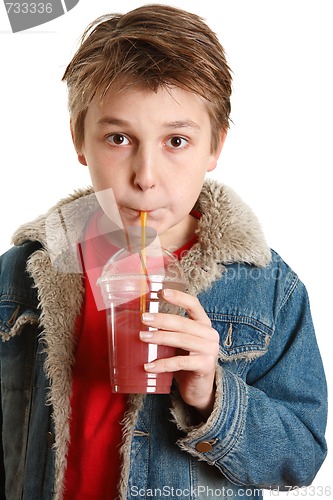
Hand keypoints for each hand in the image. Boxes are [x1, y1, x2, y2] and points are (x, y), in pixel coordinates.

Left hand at [140, 288, 218, 418]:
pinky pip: (180, 362)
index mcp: (204, 324)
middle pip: (183, 323)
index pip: (194, 304)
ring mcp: (209, 350)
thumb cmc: (186, 362)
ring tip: (142, 337)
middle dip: (161, 319)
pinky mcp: (204, 366)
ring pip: (181, 340)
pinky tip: (148, 366)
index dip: (178, 297)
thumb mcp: (180, 343)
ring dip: (159, 337)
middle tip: (143, 318)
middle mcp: (209, 334)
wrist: (200, 390)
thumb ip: (170, 331)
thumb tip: (142, 320)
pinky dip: (162, 364)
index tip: (161, 292)